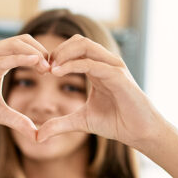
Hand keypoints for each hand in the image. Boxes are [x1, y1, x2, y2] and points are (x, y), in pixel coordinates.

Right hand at [0, 35, 52, 136]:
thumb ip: (18, 120)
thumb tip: (37, 134)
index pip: (25, 48)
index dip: (42, 56)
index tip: (55, 70)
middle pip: (22, 41)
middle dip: (41, 51)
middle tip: (55, 67)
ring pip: (12, 46)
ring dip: (32, 53)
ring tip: (47, 64)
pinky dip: (16, 59)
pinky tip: (32, 61)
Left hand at [36, 35, 165, 146]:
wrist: (139, 132)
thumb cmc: (115, 123)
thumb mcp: (80, 122)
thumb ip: (59, 124)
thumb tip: (38, 136)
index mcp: (98, 68)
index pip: (75, 48)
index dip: (56, 56)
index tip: (41, 70)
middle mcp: (106, 63)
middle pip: (78, 41)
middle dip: (58, 51)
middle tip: (42, 67)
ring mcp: (113, 67)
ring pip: (85, 46)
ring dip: (63, 54)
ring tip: (48, 68)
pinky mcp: (118, 76)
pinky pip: (92, 63)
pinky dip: (73, 65)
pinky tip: (57, 73)